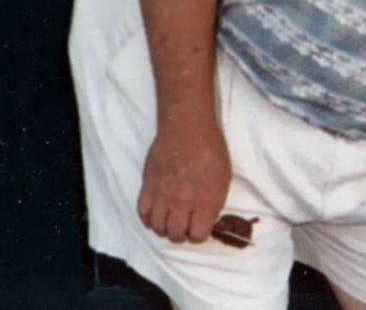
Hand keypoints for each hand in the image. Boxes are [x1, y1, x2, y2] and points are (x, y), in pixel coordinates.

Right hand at [137, 121, 231, 243]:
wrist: (187, 130)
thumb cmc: (211, 150)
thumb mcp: (223, 179)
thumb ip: (213, 202)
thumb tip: (206, 218)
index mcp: (206, 201)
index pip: (197, 235)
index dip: (199, 236)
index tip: (199, 230)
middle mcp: (182, 203)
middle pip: (175, 235)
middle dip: (181, 235)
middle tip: (183, 228)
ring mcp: (162, 196)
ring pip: (157, 228)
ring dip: (163, 229)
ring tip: (169, 223)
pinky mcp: (147, 187)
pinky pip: (142, 214)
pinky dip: (148, 219)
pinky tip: (154, 217)